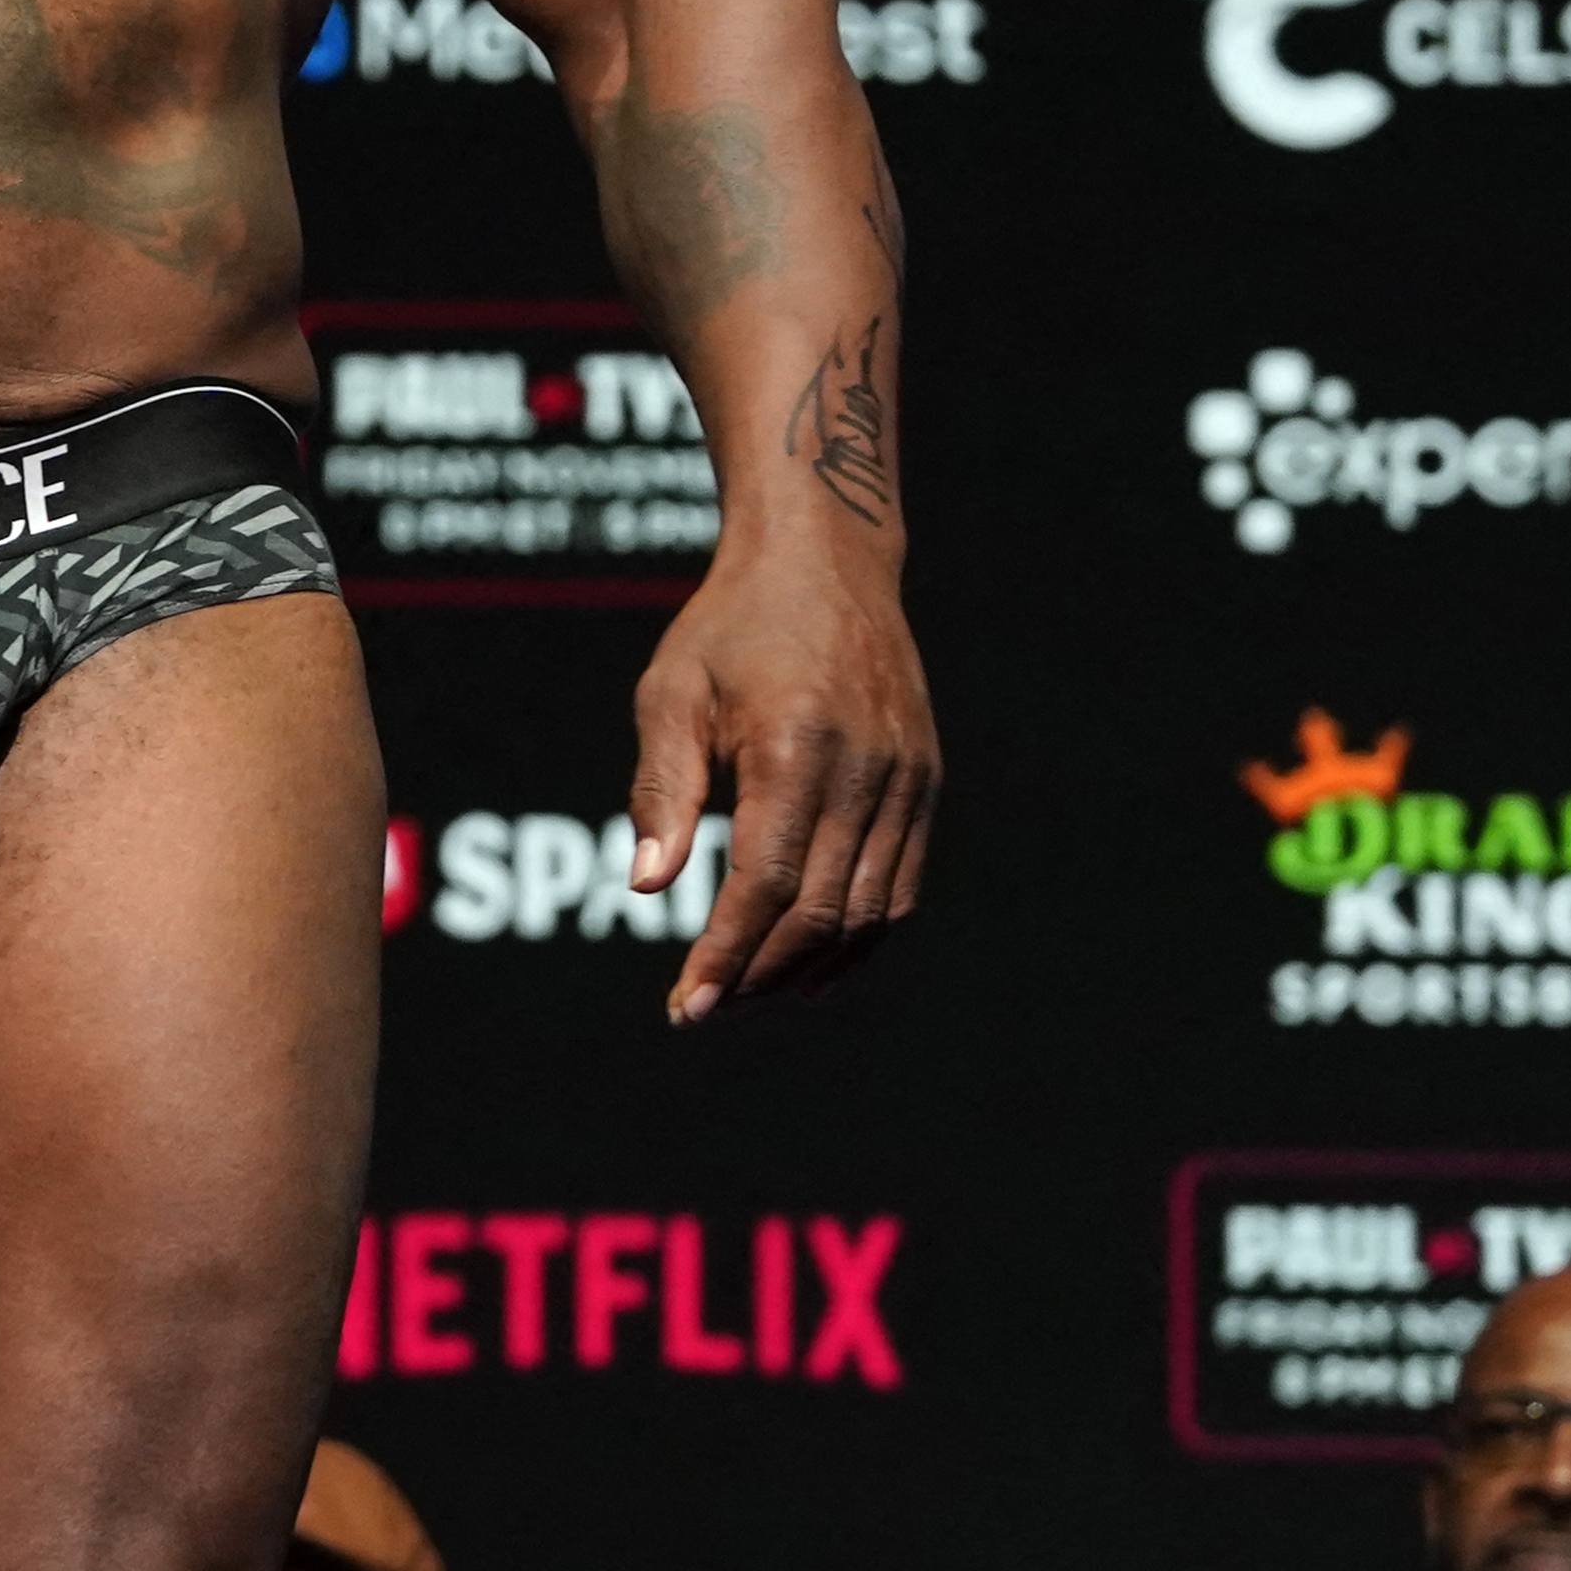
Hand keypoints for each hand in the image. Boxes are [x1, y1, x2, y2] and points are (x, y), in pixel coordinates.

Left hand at [624, 533, 935, 1023]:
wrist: (826, 560)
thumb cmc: (730, 626)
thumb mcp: (673, 692)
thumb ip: (661, 790)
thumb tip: (645, 887)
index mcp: (795, 747)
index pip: (763, 885)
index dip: (724, 956)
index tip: (686, 1008)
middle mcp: (864, 770)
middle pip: (820, 913)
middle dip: (761, 977)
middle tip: (708, 1010)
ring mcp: (907, 779)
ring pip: (871, 913)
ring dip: (811, 970)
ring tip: (753, 997)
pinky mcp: (926, 782)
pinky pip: (903, 886)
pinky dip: (861, 937)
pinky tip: (815, 966)